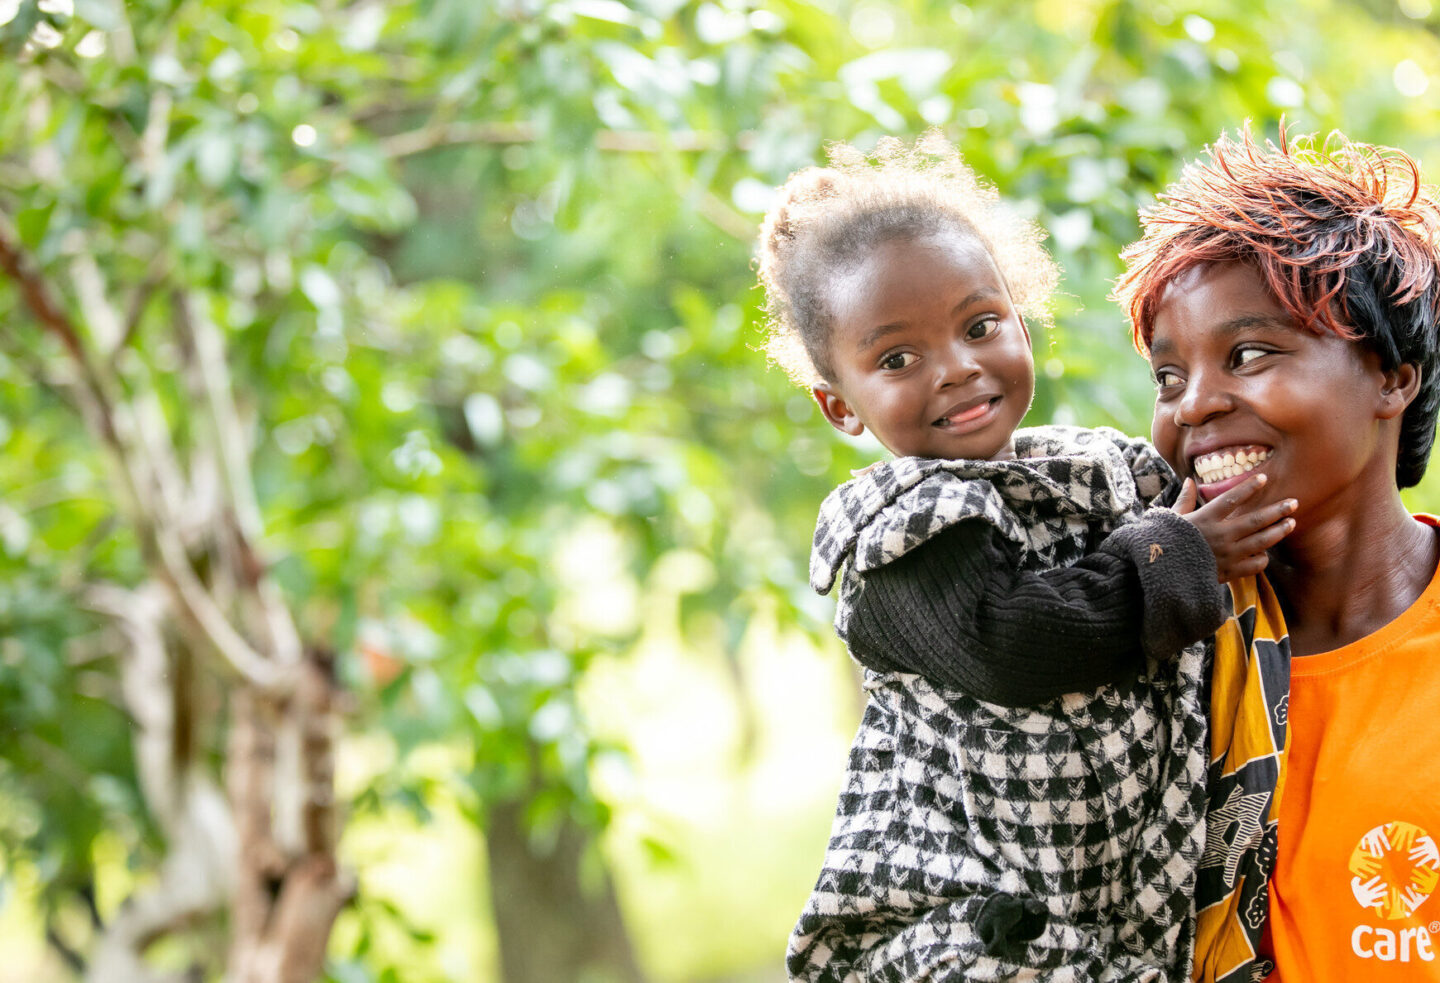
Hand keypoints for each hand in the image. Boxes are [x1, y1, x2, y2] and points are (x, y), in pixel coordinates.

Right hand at [1173, 474, 1296, 582]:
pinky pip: (1255, 565)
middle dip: (1277, 510)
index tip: (1264, 479)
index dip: (1249, 487)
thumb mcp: (1171, 518)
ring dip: (1279, 531)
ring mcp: (1227, 555)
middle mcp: (1221, 535)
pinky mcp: (1229, 572)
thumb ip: (1184, 500)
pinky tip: (1265, 553)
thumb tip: (1189, 481)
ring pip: (1261, 542)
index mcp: (1205, 519)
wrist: (1161, 574)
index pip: (1231, 499)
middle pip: (1255, 520)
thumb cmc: (1165, 542)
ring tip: (1291, 523)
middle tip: (1294, 503)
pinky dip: (1263, 558)